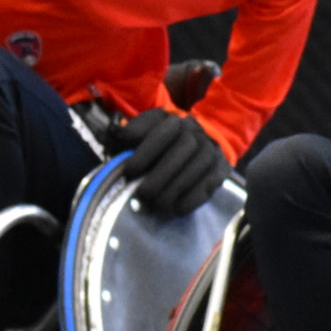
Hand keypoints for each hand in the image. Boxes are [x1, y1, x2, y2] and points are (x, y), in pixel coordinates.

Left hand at [113, 109, 230, 217]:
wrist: (198, 141)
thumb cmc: (158, 141)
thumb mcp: (141, 132)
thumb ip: (126, 134)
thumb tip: (110, 134)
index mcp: (171, 120)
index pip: (160, 134)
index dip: (144, 154)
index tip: (128, 172)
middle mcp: (194, 131)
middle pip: (181, 151)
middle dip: (160, 176)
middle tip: (142, 195)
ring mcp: (210, 149)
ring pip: (196, 168)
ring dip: (174, 189)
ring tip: (156, 205)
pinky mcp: (220, 168)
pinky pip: (209, 183)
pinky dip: (192, 198)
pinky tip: (177, 209)